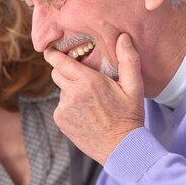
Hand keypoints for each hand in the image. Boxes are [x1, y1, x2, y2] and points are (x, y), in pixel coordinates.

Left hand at [44, 33, 144, 164]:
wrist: (121, 148)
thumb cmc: (129, 116)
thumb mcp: (134, 86)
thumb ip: (128, 59)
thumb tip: (123, 36)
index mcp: (88, 81)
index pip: (60, 61)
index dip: (53, 54)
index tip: (51, 50)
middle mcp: (72, 94)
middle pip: (57, 73)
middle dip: (66, 71)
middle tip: (83, 78)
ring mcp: (64, 108)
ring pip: (61, 91)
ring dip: (71, 91)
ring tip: (92, 102)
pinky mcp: (60, 121)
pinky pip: (61, 106)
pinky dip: (70, 106)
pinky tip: (86, 113)